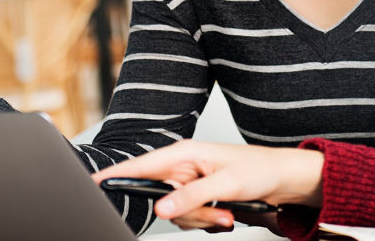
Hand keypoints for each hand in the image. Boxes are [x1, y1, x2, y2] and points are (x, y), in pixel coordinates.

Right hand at [92, 139, 323, 230]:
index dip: (115, 175)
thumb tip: (162, 208)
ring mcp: (190, 182)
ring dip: (200, 219)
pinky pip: (188, 217)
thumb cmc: (260, 169)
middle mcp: (183, 166)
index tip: (91, 184)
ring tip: (227, 212)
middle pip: (159, 198)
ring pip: (174, 213)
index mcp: (185, 153)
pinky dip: (206, 220)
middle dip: (185, 212)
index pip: (141, 164)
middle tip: (215, 213)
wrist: (284, 179)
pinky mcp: (198, 196)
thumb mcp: (227, 183)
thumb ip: (192, 196)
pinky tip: (225, 214)